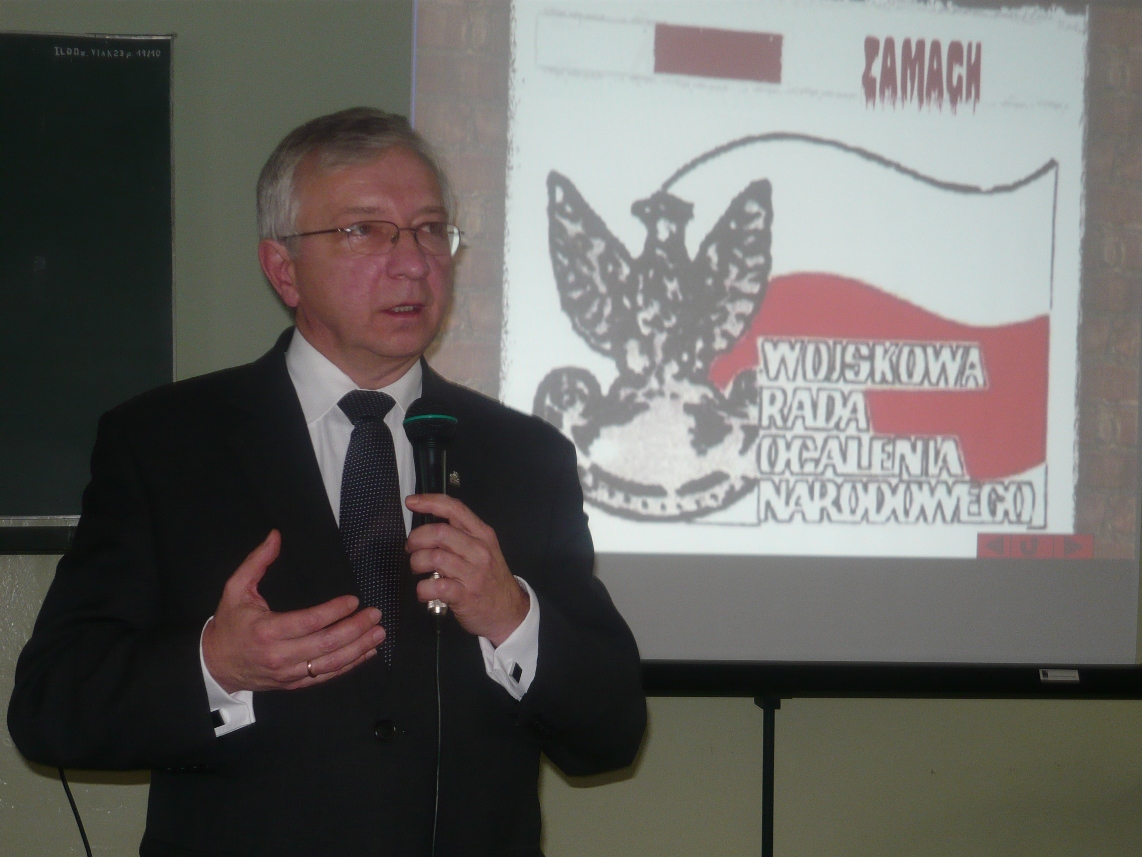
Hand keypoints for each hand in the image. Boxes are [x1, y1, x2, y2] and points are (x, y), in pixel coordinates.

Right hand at [202, 530, 385, 692]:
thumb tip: (275, 536)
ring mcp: (288, 673)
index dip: (334, 612)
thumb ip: (257, 562)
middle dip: (355, 629)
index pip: (309, 622)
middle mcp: (280, 655)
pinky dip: (350, 665)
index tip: (353, 600)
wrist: (215, 664)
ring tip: (378, 633)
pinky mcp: (294, 683)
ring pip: (331, 664)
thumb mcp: (236, 589)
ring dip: (359, 648)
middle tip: (375, 614)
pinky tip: (367, 653)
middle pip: (326, 644)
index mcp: (267, 630)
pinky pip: (326, 676)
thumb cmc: (229, 624)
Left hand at [405, 495, 528, 645]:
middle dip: (416, 538)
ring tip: (417, 569)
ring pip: (434, 557)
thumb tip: (429, 527)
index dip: (429, 502)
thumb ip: (461, 536)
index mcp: (482, 535)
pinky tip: (424, 591)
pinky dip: (422, 588)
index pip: (454, 508)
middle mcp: (479, 550)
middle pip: (440, 532)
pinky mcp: (465, 595)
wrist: (510, 611)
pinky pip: (435, 586)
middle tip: (411, 548)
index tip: (411, 502)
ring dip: (417, 562)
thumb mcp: (484, 550)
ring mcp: (473, 573)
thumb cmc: (491, 579)